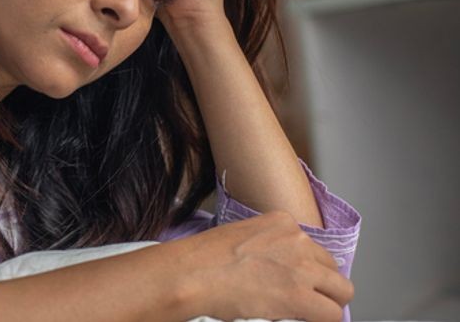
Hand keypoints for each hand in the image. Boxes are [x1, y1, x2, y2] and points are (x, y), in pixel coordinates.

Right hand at [174, 211, 353, 321]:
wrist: (192, 274)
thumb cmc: (202, 258)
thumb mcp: (240, 235)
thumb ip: (267, 245)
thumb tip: (277, 269)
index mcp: (282, 222)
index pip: (313, 248)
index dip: (308, 269)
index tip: (298, 281)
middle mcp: (297, 239)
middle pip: (332, 268)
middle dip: (322, 286)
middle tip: (307, 300)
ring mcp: (301, 267)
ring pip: (342, 290)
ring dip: (327, 303)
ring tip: (309, 313)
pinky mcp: (299, 295)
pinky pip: (332, 313)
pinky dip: (323, 320)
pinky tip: (305, 320)